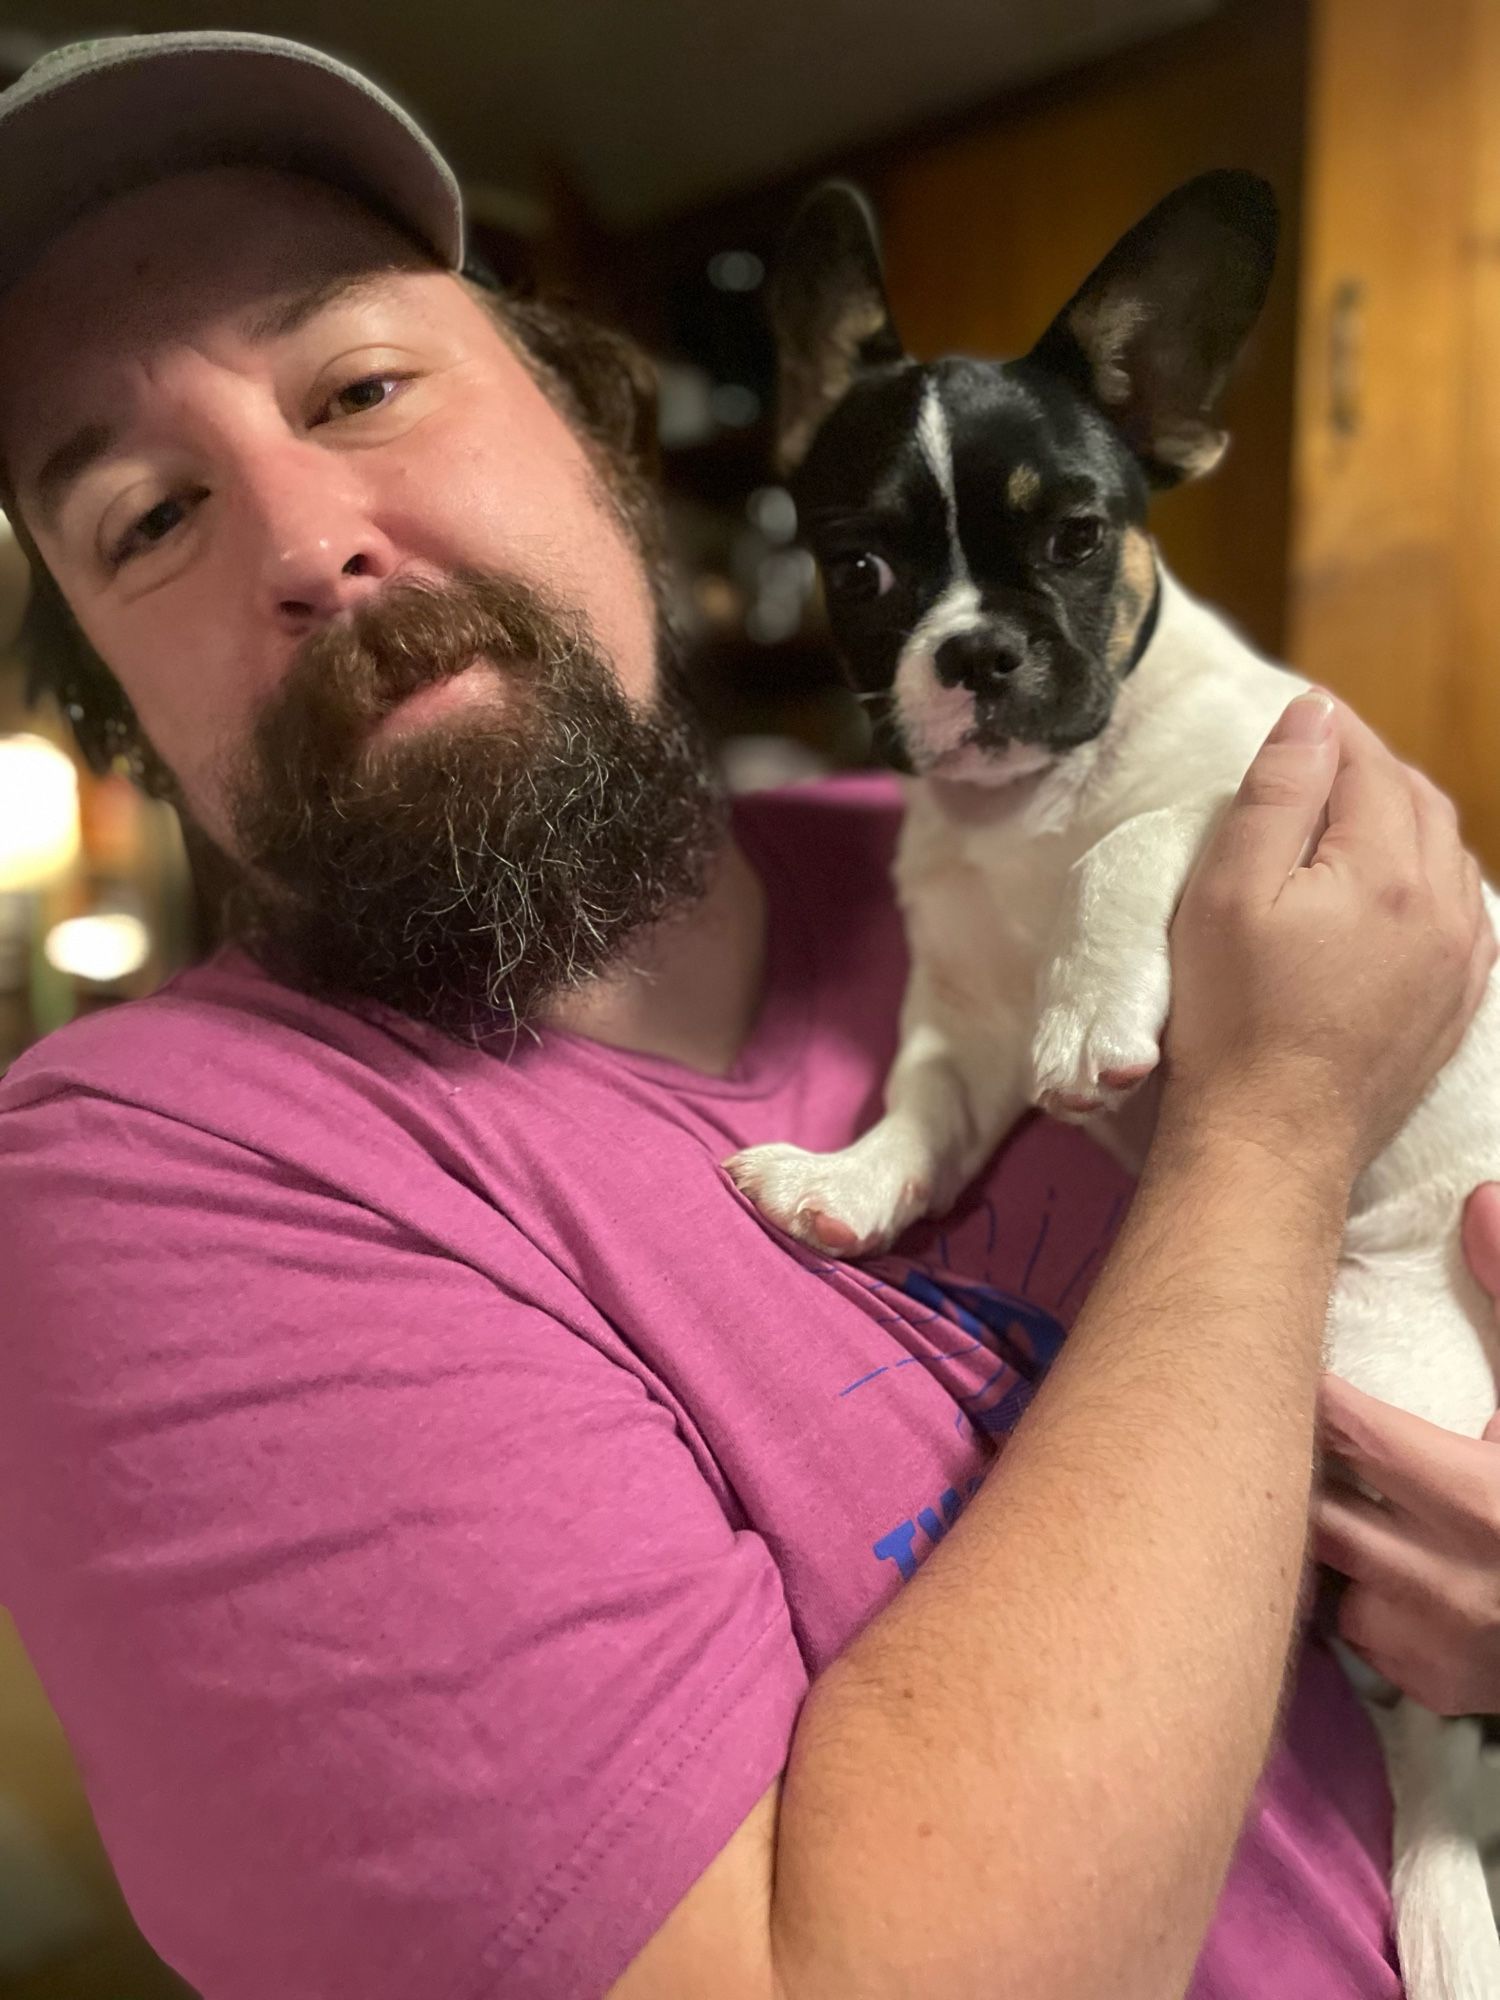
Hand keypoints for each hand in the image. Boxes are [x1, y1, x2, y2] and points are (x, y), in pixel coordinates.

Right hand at [1166, 693, 1493, 1179]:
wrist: (1273, 1138)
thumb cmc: (1232, 1018)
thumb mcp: (1228, 893)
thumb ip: (1277, 795)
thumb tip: (1314, 715)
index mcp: (1387, 871)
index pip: (1370, 766)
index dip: (1331, 733)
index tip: (1299, 718)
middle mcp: (1445, 907)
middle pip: (1419, 802)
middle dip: (1371, 770)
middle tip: (1316, 763)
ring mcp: (1461, 960)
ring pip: (1449, 854)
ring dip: (1404, 820)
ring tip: (1348, 819)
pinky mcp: (1457, 1003)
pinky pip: (1464, 911)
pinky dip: (1429, 876)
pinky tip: (1393, 887)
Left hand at [1313, 1186, 1499, 1713]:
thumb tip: (1479, 1197)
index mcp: (1475, 1497)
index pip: (1335, 1425)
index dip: (1298, 1383)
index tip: (1264, 1341)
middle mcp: (1438, 1578)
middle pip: (1304, 1499)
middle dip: (1284, 1455)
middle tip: (1259, 1403)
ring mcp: (1429, 1642)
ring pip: (1316, 1569)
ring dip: (1310, 1526)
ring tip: (1296, 1476)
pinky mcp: (1430, 1687)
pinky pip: (1352, 1632)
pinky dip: (1351, 1592)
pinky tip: (1366, 1555)